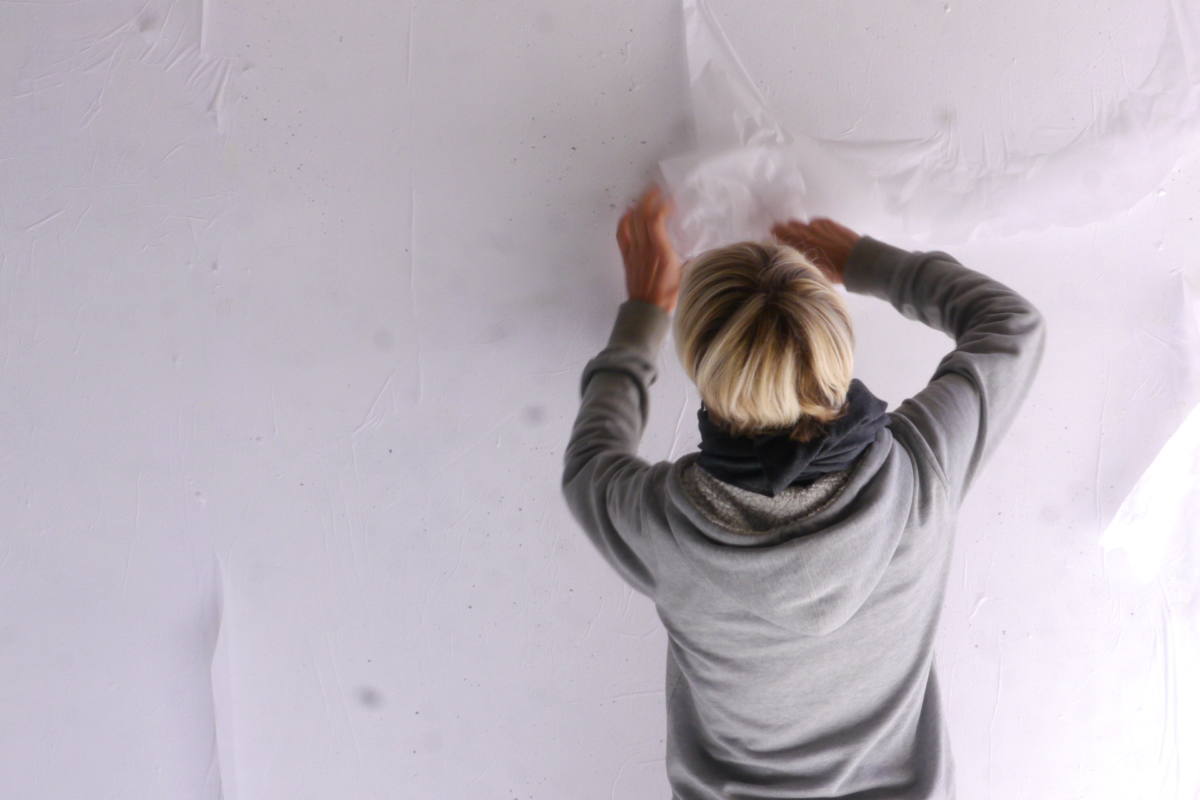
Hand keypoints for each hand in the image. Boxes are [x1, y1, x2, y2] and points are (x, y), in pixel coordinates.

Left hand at [617, 183, 681, 312]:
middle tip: (655, 188)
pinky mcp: (626, 256)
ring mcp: (633, 251)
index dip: (662, 205)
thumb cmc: (668, 293)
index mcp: (661, 250)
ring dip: (637, 206)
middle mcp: (645, 247)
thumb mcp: (682, 272)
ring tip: (643, 196)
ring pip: (632, 222)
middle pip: (642, 216)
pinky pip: (622, 234)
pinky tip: (628, 214)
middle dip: (648, 198)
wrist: (647, 308)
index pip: (656, 220)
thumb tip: (691, 246)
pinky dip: (624, 221)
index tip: (670, 199)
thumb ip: (684, 256)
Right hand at [770, 217, 860, 285]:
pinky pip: (814, 222)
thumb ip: (800, 262)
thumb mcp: (813, 271)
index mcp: (799, 247)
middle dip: (782, 230)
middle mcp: (804, 234)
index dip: (774, 237)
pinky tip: (817, 233)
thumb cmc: (835, 272)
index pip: (779, 237)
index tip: (771, 239)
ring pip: (799, 223)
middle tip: (781, 234)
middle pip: (786, 227)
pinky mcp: (827, 222)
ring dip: (797, 228)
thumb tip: (790, 259)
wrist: (858, 261)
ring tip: (800, 234)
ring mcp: (816, 226)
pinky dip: (812, 226)